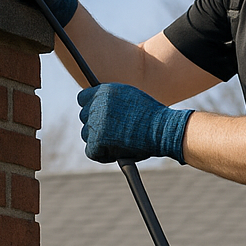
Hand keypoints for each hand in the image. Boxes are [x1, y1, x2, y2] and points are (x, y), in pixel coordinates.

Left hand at [77, 83, 192, 163]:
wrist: (162, 130)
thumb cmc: (151, 116)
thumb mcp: (129, 97)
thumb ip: (111, 99)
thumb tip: (96, 105)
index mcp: (104, 90)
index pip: (83, 98)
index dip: (91, 107)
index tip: (98, 115)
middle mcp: (97, 104)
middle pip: (84, 117)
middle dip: (96, 124)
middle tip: (112, 132)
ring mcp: (96, 123)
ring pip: (87, 134)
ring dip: (98, 139)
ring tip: (118, 141)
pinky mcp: (97, 141)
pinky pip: (91, 151)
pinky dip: (102, 155)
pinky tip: (116, 152)